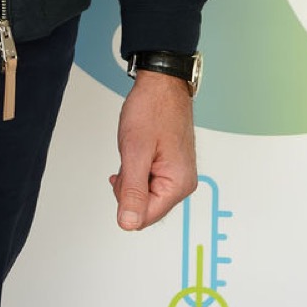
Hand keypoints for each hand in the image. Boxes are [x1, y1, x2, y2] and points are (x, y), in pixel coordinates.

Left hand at [109, 70, 196, 231]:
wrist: (161, 83)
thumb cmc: (152, 109)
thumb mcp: (135, 151)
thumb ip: (132, 191)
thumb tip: (128, 223)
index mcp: (178, 184)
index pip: (145, 217)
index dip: (125, 200)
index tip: (123, 174)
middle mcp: (183, 183)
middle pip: (146, 207)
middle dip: (129, 186)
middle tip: (129, 158)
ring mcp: (179, 174)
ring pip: (145, 193)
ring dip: (132, 176)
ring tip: (135, 150)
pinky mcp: (173, 166)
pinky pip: (150, 180)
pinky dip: (138, 169)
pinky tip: (137, 152)